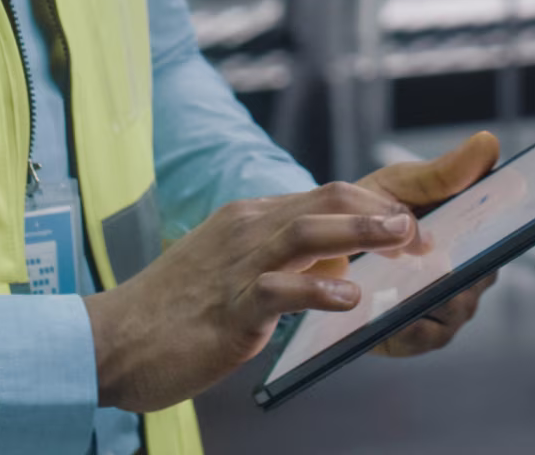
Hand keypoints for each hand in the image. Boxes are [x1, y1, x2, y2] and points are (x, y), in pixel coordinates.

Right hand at [83, 182, 415, 412]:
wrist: (113, 340)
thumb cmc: (175, 312)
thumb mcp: (234, 271)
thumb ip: (282, 261)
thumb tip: (340, 261)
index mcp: (250, 218)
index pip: (325, 194)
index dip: (375, 203)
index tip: (413, 220)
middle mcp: (247, 230)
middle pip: (325, 200)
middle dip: (380, 209)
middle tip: (421, 229)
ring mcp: (237, 266)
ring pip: (308, 232)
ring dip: (362, 231)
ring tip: (403, 239)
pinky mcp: (229, 307)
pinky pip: (281, 290)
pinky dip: (319, 288)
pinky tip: (349, 296)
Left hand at [355, 131, 500, 357]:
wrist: (325, 244)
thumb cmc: (374, 210)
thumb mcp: (406, 185)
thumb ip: (446, 172)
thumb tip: (489, 142)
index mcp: (475, 238)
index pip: (500, 238)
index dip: (500, 232)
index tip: (486, 225)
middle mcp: (470, 279)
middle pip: (478, 277)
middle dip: (458, 266)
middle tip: (429, 250)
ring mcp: (447, 312)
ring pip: (453, 306)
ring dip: (429, 293)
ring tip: (403, 277)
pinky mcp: (416, 338)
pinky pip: (423, 335)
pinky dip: (408, 323)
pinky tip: (389, 309)